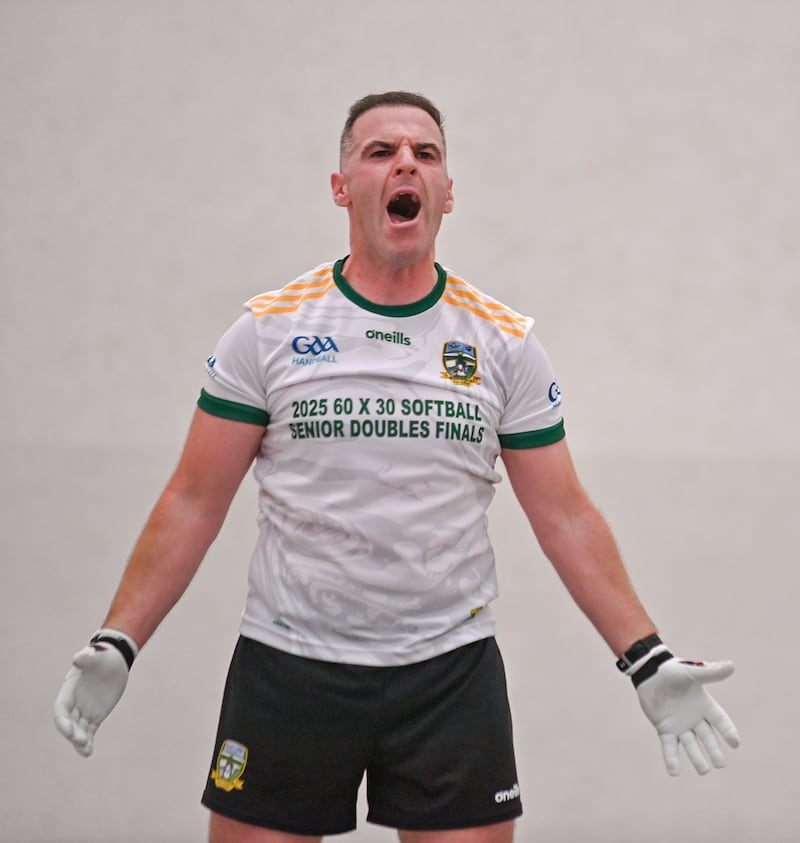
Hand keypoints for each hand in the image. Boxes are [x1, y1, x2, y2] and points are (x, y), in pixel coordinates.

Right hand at [54, 630, 136, 756]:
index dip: (62, 721)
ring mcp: (84, 711)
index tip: (68, 730)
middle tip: (81, 740)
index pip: (61, 710)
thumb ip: (87, 658)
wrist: (115, 662)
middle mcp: (74, 703)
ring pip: (78, 730)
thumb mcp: (97, 656)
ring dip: (80, 741)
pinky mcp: (95, 716)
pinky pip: (89, 731)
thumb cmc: (103, 657)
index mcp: (69, 690)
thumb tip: (78, 658)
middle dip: (72, 733)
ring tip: (86, 751)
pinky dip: (88, 742)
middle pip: (68, 723)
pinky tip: (88, 752)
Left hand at [636, 657, 739, 775]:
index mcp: (704, 705)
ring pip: (691, 745)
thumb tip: (731, 666)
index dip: (728, 731)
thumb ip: (710, 672)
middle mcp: (695, 718)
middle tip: (720, 764)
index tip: (734, 742)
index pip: (720, 721)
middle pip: (707, 738)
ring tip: (704, 770)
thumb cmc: (672, 670)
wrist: (649, 672)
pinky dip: (672, 759)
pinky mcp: (665, 728)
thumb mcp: (691, 672)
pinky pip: (669, 746)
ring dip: (697, 758)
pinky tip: (674, 772)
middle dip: (713, 751)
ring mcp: (680, 725)